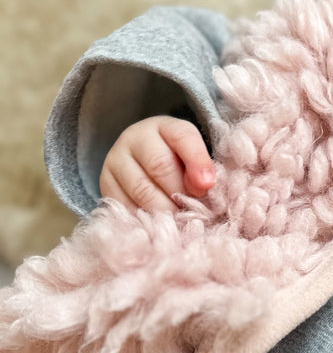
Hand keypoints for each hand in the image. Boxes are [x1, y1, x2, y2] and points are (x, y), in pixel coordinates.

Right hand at [99, 115, 215, 213]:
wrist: (143, 167)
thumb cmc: (177, 164)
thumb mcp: (194, 158)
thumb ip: (202, 167)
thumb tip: (204, 185)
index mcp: (163, 127)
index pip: (182, 136)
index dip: (197, 161)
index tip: (207, 185)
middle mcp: (134, 138)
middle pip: (160, 166)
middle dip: (181, 192)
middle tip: (194, 210)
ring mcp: (115, 160)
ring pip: (142, 190)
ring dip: (166, 210)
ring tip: (179, 221)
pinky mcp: (105, 184)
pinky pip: (125, 206)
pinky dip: (146, 220)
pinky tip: (159, 225)